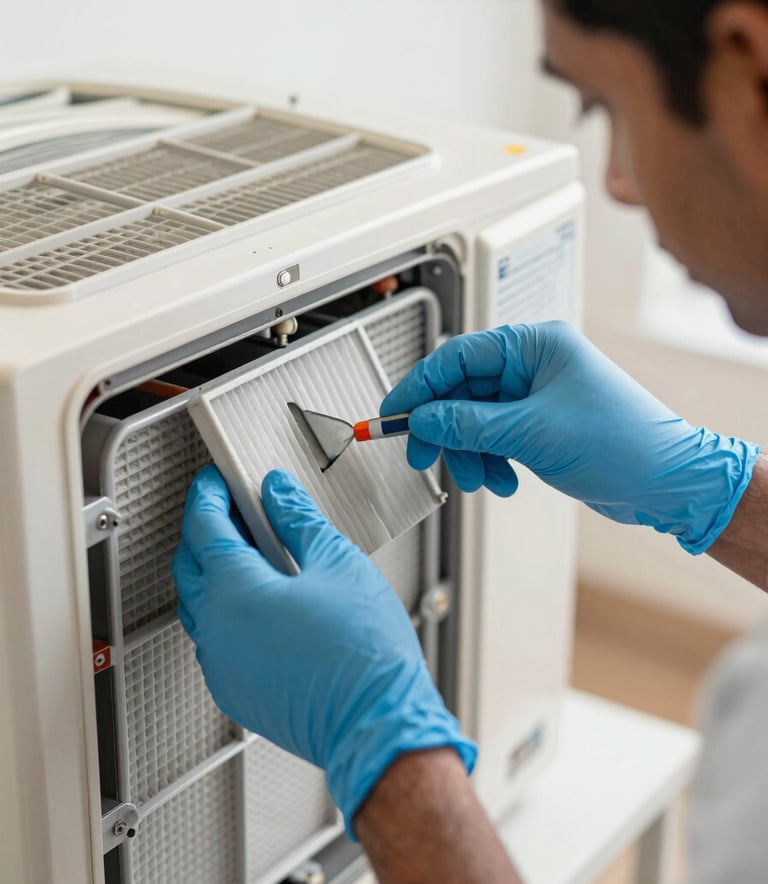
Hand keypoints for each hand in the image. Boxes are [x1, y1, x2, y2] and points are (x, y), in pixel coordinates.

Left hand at [172, 466, 475, 833]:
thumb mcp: (337, 562)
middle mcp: (216, 630)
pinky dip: (226, 610)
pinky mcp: (235, 691)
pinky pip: (215, 639)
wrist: (379, 726)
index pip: (202, 527)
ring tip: (254, 553)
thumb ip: (298, 519)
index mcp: (234, 591)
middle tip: (235, 509)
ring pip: (199, 605)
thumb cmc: (365, 656)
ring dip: (215, 572)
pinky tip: (264, 601)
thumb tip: (278, 493)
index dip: (207, 495)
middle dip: (205, 530)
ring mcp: (222, 666)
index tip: (217, 479)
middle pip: (190, 565)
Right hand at [381, 321, 758, 553]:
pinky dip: (489, 461)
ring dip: (468, 453)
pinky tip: (504, 480)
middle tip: (424, 455)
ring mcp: (535, 397)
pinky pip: (493, 438)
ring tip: (481, 478)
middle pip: (461, 391)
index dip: (420, 386)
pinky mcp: (538, 426)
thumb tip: (423, 419)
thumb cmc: (623, 442)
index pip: (458, 356)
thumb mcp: (533, 431)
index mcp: (535, 345)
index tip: (394, 413)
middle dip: (444, 428)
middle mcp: (533, 365)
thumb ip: (469, 424)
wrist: (666, 483)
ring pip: (474, 420)